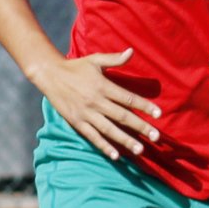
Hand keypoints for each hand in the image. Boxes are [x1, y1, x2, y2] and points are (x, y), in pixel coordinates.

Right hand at [33, 49, 160, 156]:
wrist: (49, 75)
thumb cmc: (75, 67)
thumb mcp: (95, 60)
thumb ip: (115, 59)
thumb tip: (132, 51)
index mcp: (103, 86)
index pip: (129, 98)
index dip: (145, 106)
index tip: (159, 114)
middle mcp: (96, 101)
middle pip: (123, 116)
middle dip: (141, 127)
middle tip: (157, 137)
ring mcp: (86, 113)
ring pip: (109, 129)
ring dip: (125, 140)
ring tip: (140, 150)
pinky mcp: (76, 122)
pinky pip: (92, 136)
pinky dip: (104, 146)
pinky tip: (116, 155)